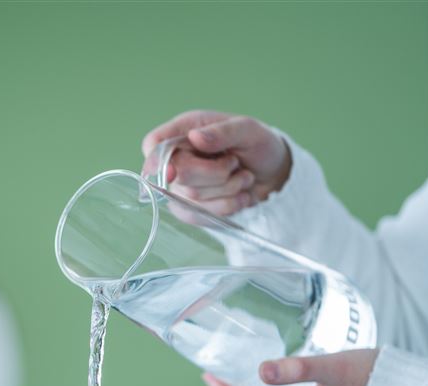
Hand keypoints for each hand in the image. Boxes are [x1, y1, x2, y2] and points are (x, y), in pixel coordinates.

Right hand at [141, 110, 291, 215]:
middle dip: (215, 174)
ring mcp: (182, 185)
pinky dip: (227, 206)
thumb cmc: (257, 144)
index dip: (156, 158)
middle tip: (234, 163)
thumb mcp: (248, 129)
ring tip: (242, 176)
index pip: (154, 144)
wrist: (273, 173)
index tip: (173, 171)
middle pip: (176, 175)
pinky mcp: (191, 208)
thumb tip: (196, 138)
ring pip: (192, 197)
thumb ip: (222, 132)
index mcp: (185, 130)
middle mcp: (178, 157)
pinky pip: (201, 214)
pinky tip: (238, 194)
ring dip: (228, 189)